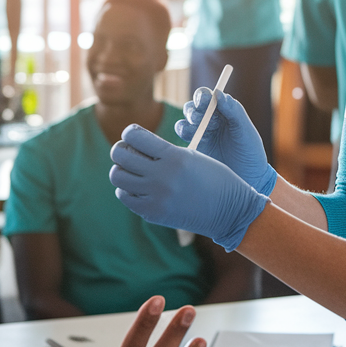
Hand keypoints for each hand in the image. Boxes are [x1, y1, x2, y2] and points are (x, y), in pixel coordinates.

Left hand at [110, 125, 267, 251]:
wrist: (229, 212)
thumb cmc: (214, 178)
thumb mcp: (192, 156)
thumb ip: (163, 150)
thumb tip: (133, 145)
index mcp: (174, 157)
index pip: (134, 136)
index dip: (130, 133)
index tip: (133, 135)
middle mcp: (162, 176)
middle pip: (120, 155)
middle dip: (121, 150)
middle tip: (129, 151)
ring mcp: (156, 197)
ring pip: (117, 176)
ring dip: (121, 170)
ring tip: (132, 170)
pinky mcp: (152, 213)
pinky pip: (125, 196)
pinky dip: (127, 189)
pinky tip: (138, 187)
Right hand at [177, 88, 276, 195]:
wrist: (248, 180)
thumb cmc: (251, 153)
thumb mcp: (246, 131)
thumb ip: (234, 111)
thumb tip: (219, 93)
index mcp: (223, 113)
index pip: (208, 98)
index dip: (203, 96)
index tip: (204, 100)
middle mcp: (209, 122)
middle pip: (193, 108)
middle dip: (194, 111)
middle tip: (200, 118)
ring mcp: (200, 136)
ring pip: (185, 122)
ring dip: (187, 122)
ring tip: (197, 129)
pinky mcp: (194, 150)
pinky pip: (183, 139)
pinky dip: (183, 135)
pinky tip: (192, 140)